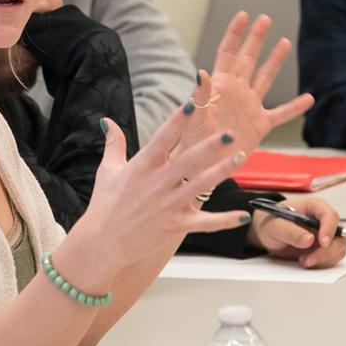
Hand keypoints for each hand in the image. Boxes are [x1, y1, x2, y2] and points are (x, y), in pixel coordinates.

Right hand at [75, 109, 253, 273]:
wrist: (102, 242)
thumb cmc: (104, 205)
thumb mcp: (107, 170)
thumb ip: (114, 143)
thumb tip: (107, 120)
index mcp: (142, 166)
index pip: (163, 137)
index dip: (178, 120)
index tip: (192, 103)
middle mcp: (157, 183)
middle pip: (188, 160)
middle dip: (210, 146)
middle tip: (229, 134)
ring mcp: (168, 205)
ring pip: (201, 185)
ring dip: (222, 171)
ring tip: (240, 157)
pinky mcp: (175, 225)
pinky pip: (204, 222)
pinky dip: (224, 220)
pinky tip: (242, 215)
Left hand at [179, 12, 313, 156]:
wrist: (201, 168)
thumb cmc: (191, 143)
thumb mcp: (194, 118)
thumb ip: (199, 96)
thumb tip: (200, 73)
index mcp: (219, 87)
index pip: (228, 53)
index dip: (235, 34)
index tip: (243, 15)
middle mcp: (236, 92)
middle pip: (248, 59)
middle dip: (256, 39)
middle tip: (265, 19)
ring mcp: (249, 107)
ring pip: (265, 78)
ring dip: (275, 61)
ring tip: (284, 42)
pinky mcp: (259, 126)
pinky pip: (281, 114)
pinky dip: (295, 107)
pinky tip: (309, 99)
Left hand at [247, 197, 345, 268]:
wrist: (268, 233)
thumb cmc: (272, 222)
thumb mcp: (274, 226)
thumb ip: (290, 231)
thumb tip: (309, 240)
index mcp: (314, 207)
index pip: (330, 215)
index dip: (329, 229)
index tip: (322, 243)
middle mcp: (324, 221)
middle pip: (338, 235)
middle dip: (326, 251)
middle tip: (308, 259)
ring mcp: (326, 235)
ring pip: (338, 249)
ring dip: (323, 259)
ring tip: (303, 261)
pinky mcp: (325, 248)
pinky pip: (332, 258)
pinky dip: (322, 263)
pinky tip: (306, 261)